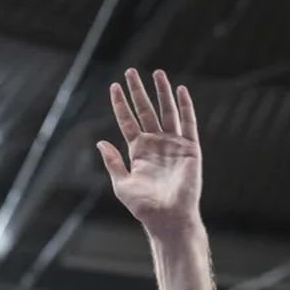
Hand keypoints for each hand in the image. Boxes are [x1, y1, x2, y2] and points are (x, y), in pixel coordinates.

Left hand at [98, 68, 201, 232]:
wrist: (168, 218)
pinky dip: (185, 106)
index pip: (128, 121)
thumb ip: (112, 162)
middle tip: (130, 71)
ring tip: (157, 72)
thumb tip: (100, 142)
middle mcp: (155, 144)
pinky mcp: (189, 148)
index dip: (120, 104)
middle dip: (138, 91)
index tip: (114, 87)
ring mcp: (173, 144)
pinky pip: (188, 123)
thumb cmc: (144, 206)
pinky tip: (180, 90)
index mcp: (138, 151)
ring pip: (167, 111)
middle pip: (145, 110)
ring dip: (161, 92)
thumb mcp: (122, 184)